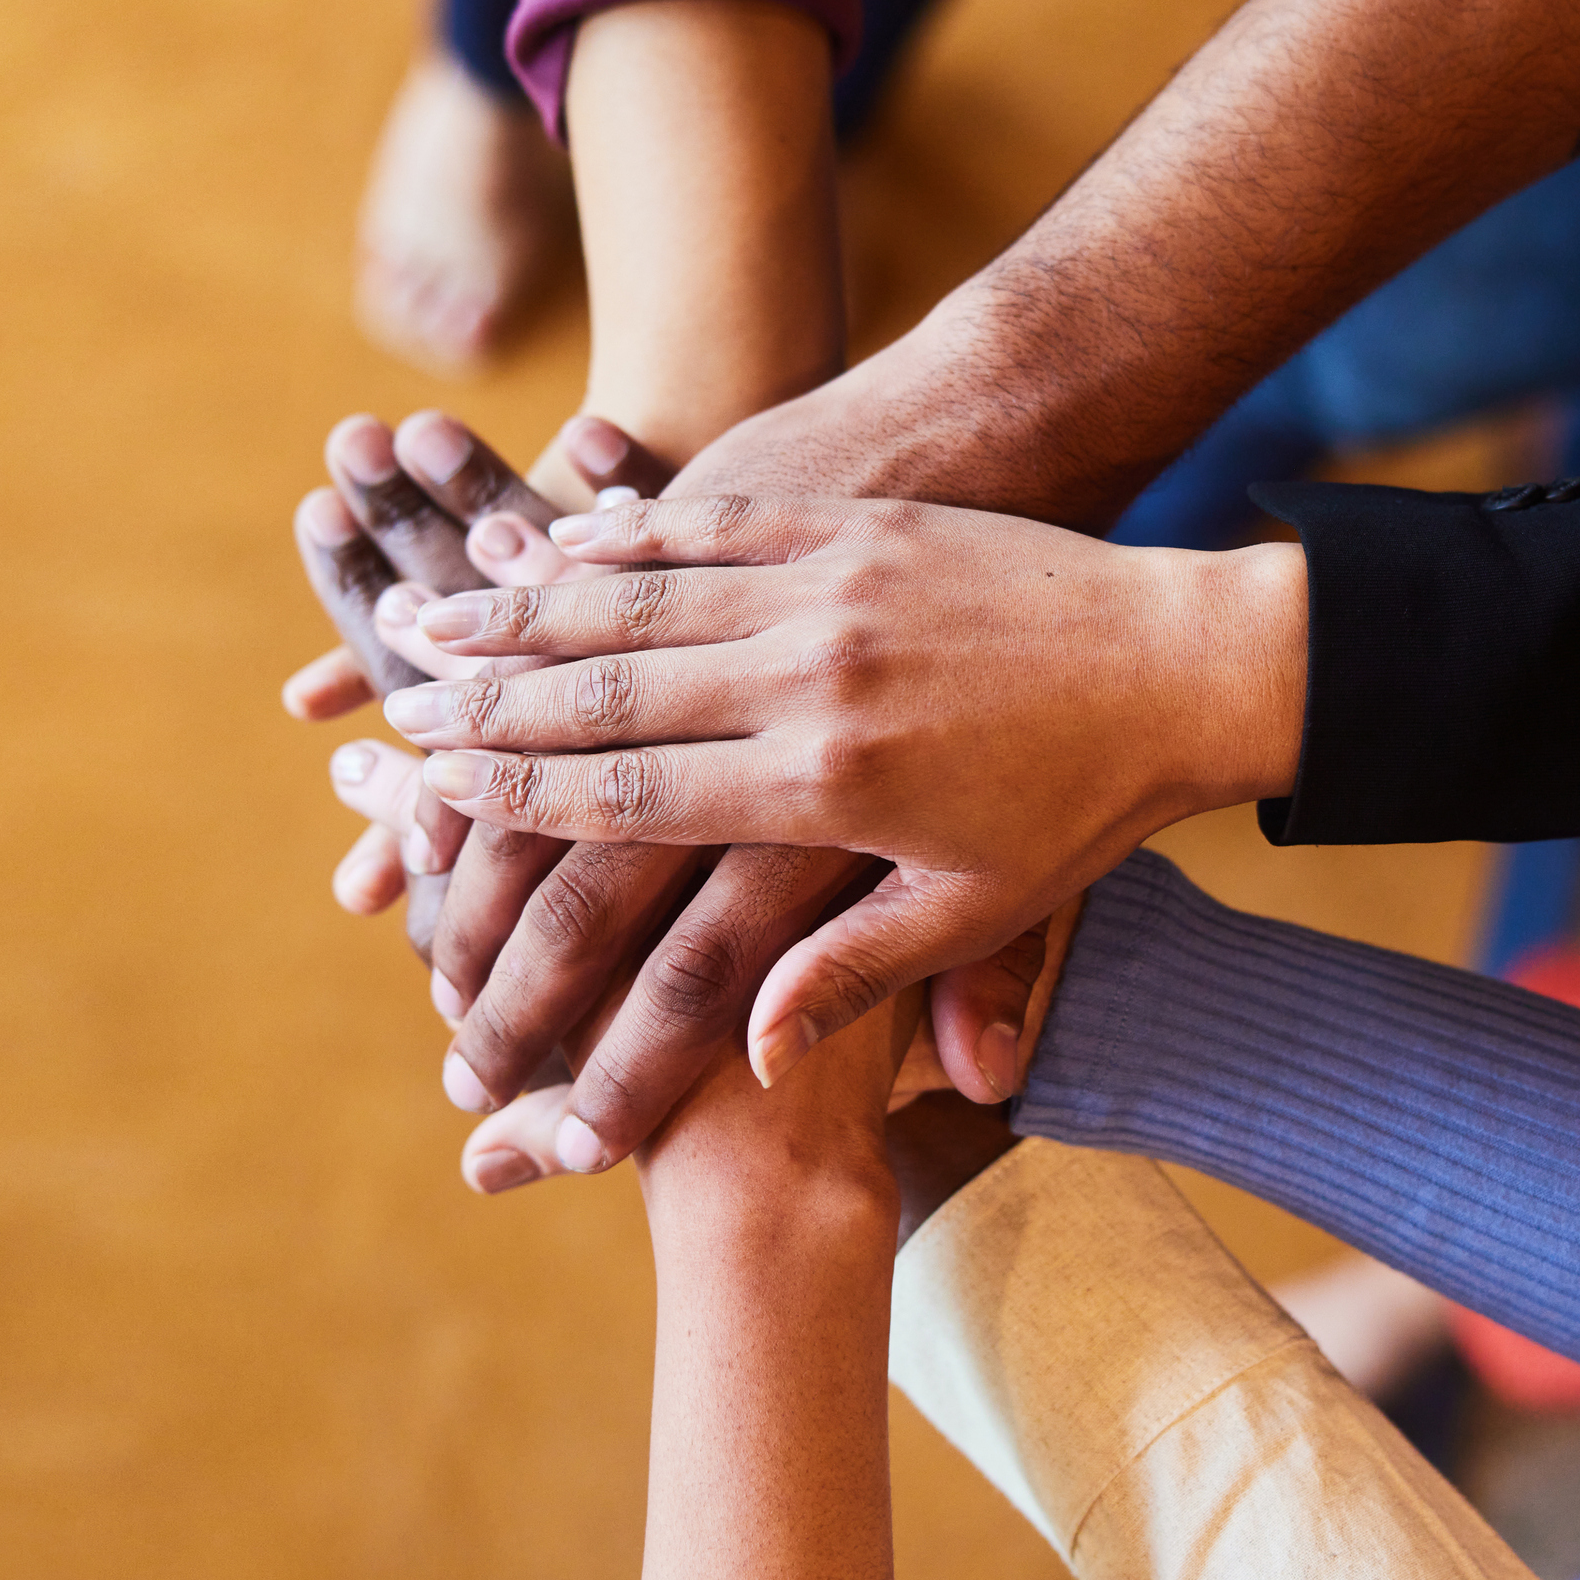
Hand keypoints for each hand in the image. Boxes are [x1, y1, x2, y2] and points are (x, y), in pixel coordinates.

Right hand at [283, 417, 1047, 1174]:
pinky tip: (552, 538)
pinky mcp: (857, 525)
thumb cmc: (1082, 807)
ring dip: (525, 604)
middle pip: (607, 688)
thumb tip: (744, 1057)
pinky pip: (711, 522)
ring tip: (430, 610)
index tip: (431, 788)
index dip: (520, 792)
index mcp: (830, 785)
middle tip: (394, 701)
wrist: (1185, 658)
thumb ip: (850, 978)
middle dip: (487, 697)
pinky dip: (623, 532)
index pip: (634, 791)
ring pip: (640, 593)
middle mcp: (813, 675)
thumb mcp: (977, 910)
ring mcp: (832, 584)